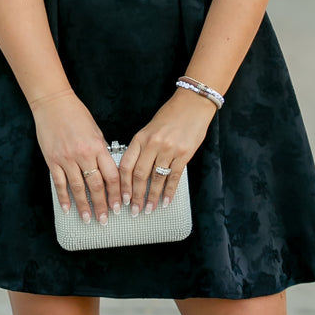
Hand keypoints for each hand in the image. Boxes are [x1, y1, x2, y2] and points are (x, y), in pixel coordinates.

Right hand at [31, 90, 120, 223]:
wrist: (53, 104)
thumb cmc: (76, 114)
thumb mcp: (96, 131)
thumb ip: (101, 151)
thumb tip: (107, 170)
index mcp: (97, 146)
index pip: (111, 176)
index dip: (117, 193)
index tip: (121, 205)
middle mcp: (83, 154)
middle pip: (96, 186)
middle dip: (102, 205)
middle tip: (106, 219)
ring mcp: (66, 159)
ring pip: (78, 188)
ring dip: (84, 206)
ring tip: (88, 219)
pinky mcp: (52, 160)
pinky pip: (59, 183)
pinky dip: (64, 198)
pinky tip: (67, 209)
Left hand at [120, 89, 216, 215]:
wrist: (193, 104)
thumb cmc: (170, 116)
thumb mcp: (149, 128)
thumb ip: (141, 147)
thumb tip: (133, 171)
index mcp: (140, 138)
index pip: (126, 165)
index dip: (123, 185)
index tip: (122, 198)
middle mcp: (153, 144)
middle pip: (140, 176)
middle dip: (136, 196)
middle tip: (134, 210)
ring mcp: (169, 150)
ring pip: (156, 179)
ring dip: (152, 196)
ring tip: (149, 209)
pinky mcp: (184, 154)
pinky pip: (174, 177)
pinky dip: (169, 191)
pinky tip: (166, 201)